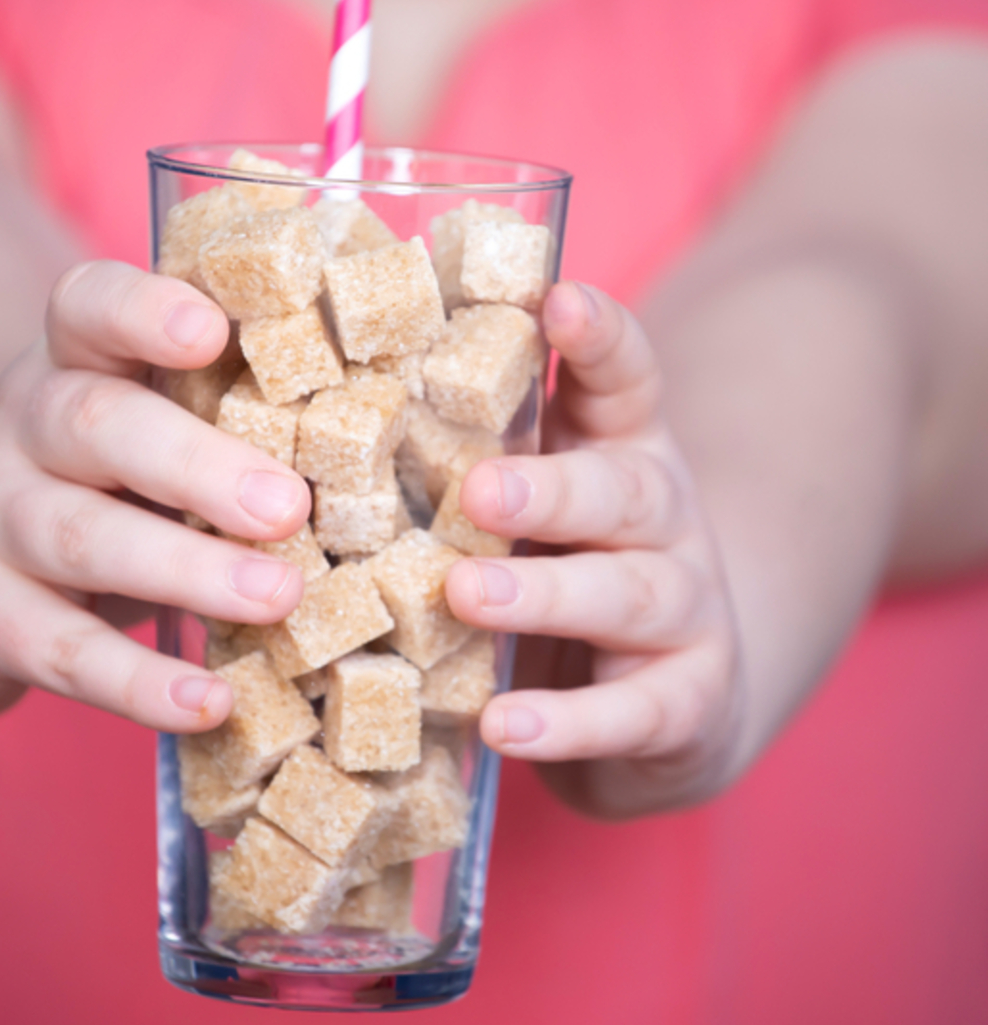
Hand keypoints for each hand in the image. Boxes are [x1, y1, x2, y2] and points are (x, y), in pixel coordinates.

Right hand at [0, 261, 310, 729]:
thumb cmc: (77, 481)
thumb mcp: (122, 429)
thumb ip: (207, 417)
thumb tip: (365, 444)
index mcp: (70, 364)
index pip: (88, 308)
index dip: (144, 312)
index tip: (211, 331)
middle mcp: (18, 428)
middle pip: (95, 425)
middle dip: (196, 464)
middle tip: (286, 505)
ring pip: (81, 537)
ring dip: (188, 570)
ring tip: (279, 597)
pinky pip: (59, 650)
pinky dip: (137, 683)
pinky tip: (209, 701)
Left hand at [445, 281, 744, 816]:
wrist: (683, 692)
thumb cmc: (569, 571)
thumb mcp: (537, 500)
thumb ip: (476, 453)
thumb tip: (337, 393)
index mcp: (620, 452)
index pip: (626, 379)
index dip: (599, 337)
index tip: (557, 298)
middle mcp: (663, 519)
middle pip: (623, 489)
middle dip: (551, 489)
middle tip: (477, 492)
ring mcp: (687, 609)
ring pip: (626, 593)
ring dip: (544, 596)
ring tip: (466, 599)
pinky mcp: (688, 701)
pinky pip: (632, 712)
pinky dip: (566, 721)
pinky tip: (504, 726)